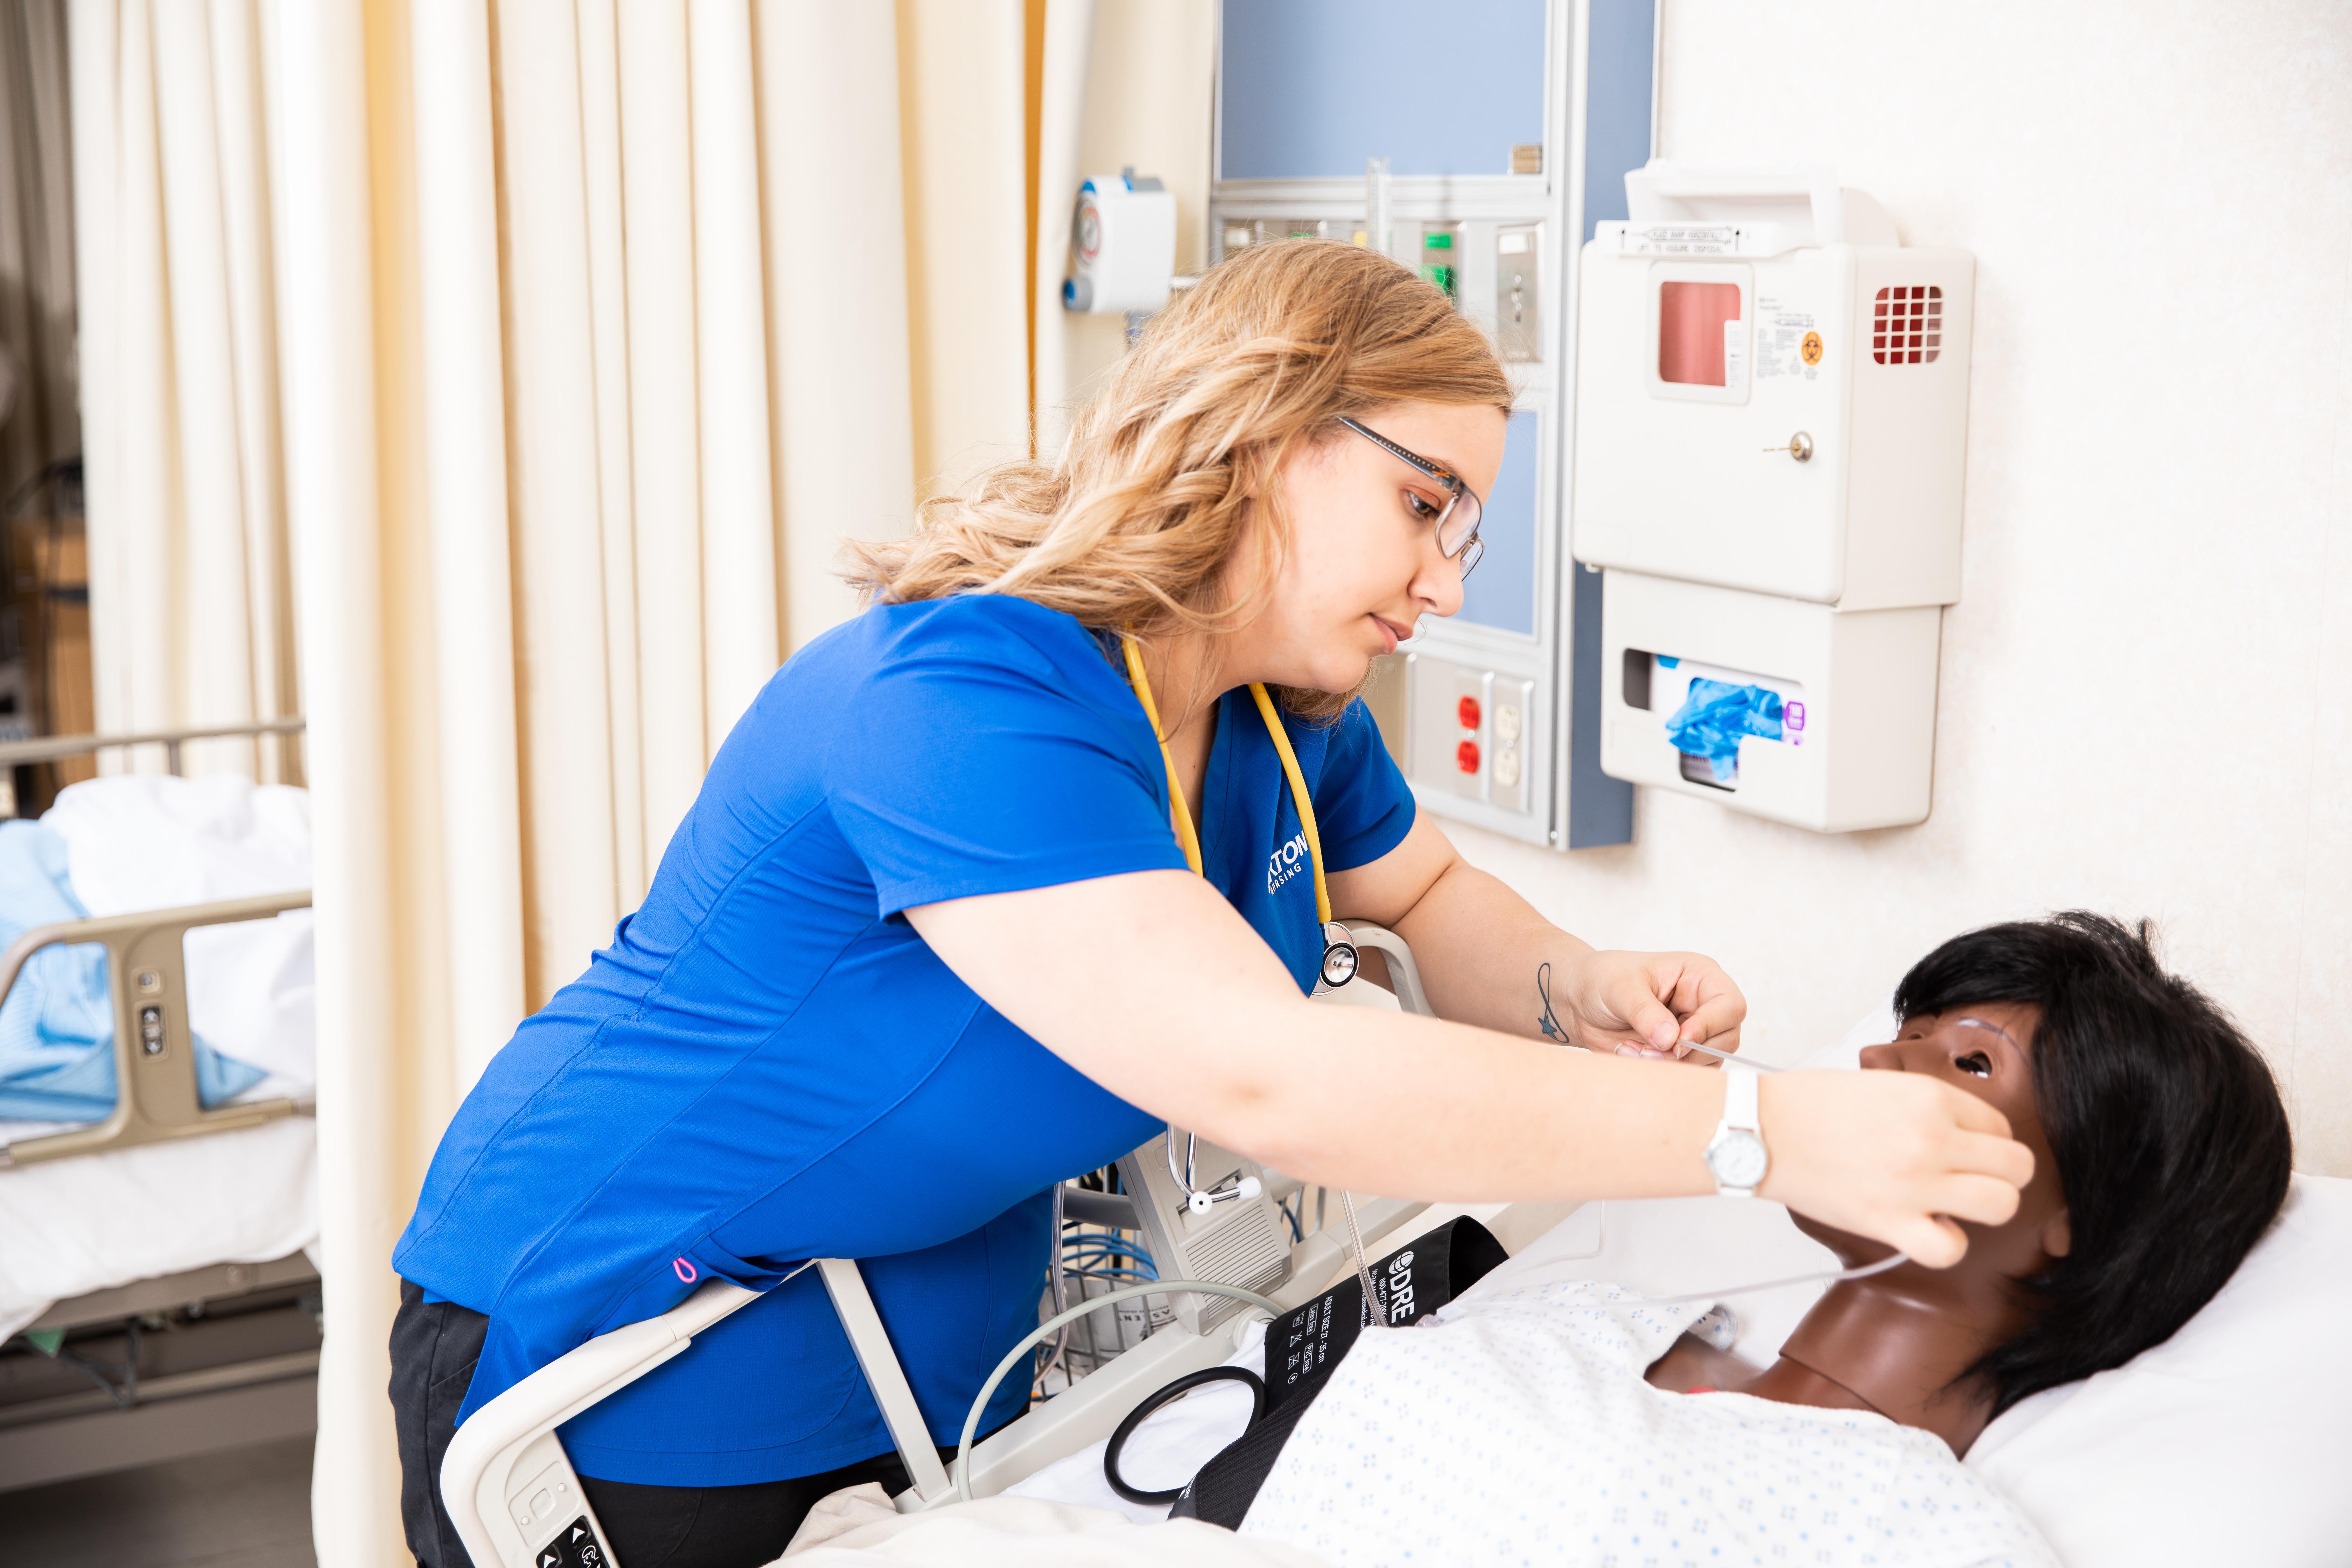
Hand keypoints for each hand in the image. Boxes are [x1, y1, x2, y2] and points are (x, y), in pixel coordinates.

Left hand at [1548, 949, 1746, 1059]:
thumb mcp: (1620, 987)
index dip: (1710, 1026)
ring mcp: (1695, 1032)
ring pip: (1708, 1061)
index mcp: (1700, 976)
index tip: (1678, 1040)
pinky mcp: (1680, 1053)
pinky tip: (1630, 1055)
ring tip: (1631, 1049)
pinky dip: (1660, 1071)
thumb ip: (1645, 1011)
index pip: (1730, 1005)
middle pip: (1726, 1039)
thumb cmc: (1603, 979)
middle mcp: (1704, 1005)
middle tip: (1648, 1050)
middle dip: (1687, 1052)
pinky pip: (1686, 1073)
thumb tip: (1670, 1039)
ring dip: (1670, 1064)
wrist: (1580, 1001)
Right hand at [1756, 1070, 2034, 1266]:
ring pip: (2001, 1205)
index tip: (1963, 1147)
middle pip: (2017, 1167)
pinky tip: (1927, 1228)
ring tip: (1955, 1204)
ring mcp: (1915, 1183)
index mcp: (1931, 1097)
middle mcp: (1933, 1138)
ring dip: (1984, 1208)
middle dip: (2001, 1174)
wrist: (1762, 1129)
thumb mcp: (1882, 1083)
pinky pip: (1950, 1248)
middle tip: (1970, 1177)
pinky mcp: (1890, 1222)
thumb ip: (1928, 1106)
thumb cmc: (1810, 1103)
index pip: (2000, 1124)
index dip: (1986, 1139)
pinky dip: (1945, 1243)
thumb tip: (1961, 1134)